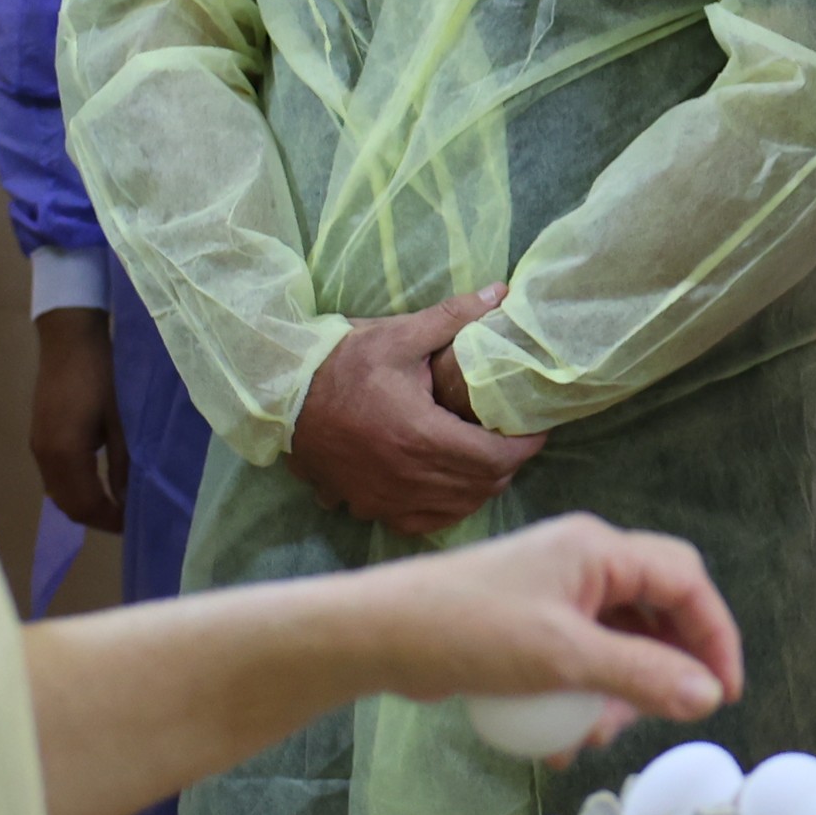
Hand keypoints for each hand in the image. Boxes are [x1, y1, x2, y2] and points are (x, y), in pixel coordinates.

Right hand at [30, 308, 129, 532]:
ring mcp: (37, 446)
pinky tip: (99, 484)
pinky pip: (54, 477)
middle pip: (67, 504)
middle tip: (129, 519)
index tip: (136, 525)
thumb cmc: (102, 376)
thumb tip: (128, 501)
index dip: (110, 520)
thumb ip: (123, 464)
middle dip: (98, 517)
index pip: (85, 505)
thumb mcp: (122, 421)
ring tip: (118, 505)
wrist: (70, 339)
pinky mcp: (39, 437)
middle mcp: (44, 456)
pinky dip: (75, 488)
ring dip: (85, 504)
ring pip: (58, 493)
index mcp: (64, 453)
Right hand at [290, 286, 546, 535]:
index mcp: (421, 436)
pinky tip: (448, 484)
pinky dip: (446, 507)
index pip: (496, 458)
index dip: (525, 447)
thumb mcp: (397, 335)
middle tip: (512, 438)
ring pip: (458, 507)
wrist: (281, 398)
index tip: (534, 429)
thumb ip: (453, 317)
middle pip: (483, 485)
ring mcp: (387, 498)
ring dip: (480, 486)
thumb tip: (501, 292)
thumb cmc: (340, 364)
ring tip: (485, 457)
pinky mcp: (369, 506)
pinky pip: (423, 522)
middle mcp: (408, 477)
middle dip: (507, 463)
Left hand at [359, 512, 746, 746]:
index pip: (685, 583)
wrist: (377, 636)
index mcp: (598, 550)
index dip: (714, 637)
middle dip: (667, 667)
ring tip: (596, 734)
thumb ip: (641, 676)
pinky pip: (583, 655)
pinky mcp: (532, 621)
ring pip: (621, 639)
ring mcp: (557, 591)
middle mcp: (584, 561)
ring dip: (622, 691)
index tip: (723, 693)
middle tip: (664, 715)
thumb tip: (710, 697)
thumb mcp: (561, 660)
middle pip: (658, 610)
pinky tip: (566, 737)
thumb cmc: (467, 632)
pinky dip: (587, 694)